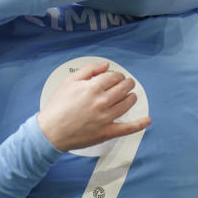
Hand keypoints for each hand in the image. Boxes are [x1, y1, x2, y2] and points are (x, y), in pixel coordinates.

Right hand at [36, 61, 150, 151]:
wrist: (51, 131)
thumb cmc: (57, 106)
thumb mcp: (69, 82)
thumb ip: (88, 70)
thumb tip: (105, 65)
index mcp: (93, 87)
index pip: (113, 77)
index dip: (117, 75)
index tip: (116, 76)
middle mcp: (102, 101)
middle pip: (123, 88)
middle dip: (128, 83)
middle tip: (128, 83)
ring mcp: (106, 117)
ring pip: (126, 104)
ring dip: (132, 97)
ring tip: (132, 95)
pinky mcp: (107, 132)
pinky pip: (127, 128)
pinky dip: (139, 124)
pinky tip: (147, 120)